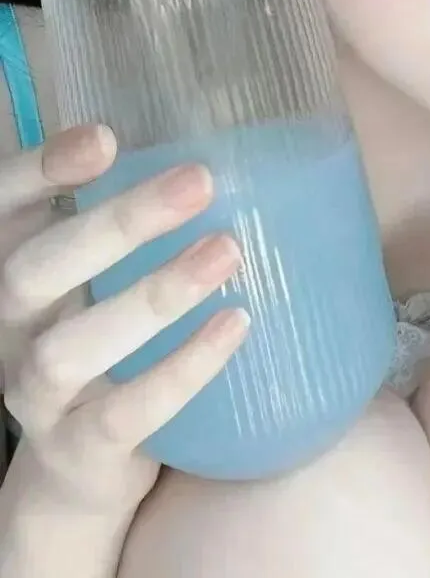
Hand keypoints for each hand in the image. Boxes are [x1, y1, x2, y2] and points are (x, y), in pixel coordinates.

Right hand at [0, 125, 247, 514]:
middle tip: (198, 182)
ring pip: (69, 347)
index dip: (41, 170)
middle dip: (116, 223)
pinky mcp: (77, 448)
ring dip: (151, 297)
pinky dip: (180, 369)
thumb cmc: (104, 335)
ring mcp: (35, 392)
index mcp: (17, 266)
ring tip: (226, 253)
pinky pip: (124, 413)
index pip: (6, 209)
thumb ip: (139, 219)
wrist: (78, 462)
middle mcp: (11, 327)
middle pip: (35, 268)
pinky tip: (234, 325)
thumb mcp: (104, 271)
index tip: (105, 139)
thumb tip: (231, 157)